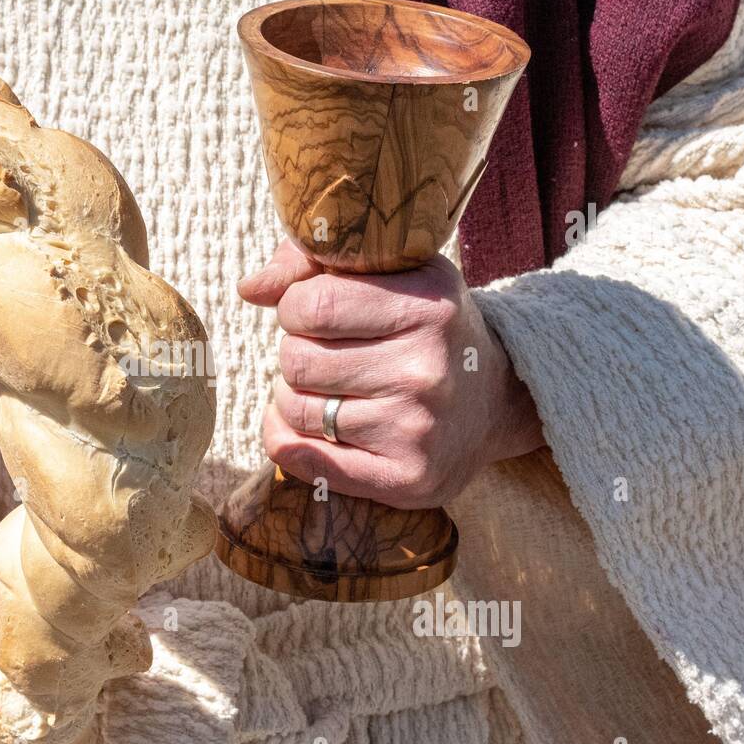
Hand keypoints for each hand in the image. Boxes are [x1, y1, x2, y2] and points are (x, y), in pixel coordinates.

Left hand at [238, 239, 544, 508]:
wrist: (495, 401)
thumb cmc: (425, 329)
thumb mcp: (392, 275)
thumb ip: (314, 264)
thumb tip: (249, 289)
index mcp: (428, 306)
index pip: (311, 304)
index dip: (295, 307)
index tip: (316, 312)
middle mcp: (427, 369)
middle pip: (295, 359)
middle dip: (297, 353)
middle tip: (329, 354)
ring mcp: (416, 429)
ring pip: (293, 408)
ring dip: (295, 395)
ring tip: (331, 388)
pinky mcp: (405, 479)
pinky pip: (298, 457)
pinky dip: (284, 438)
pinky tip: (304, 424)